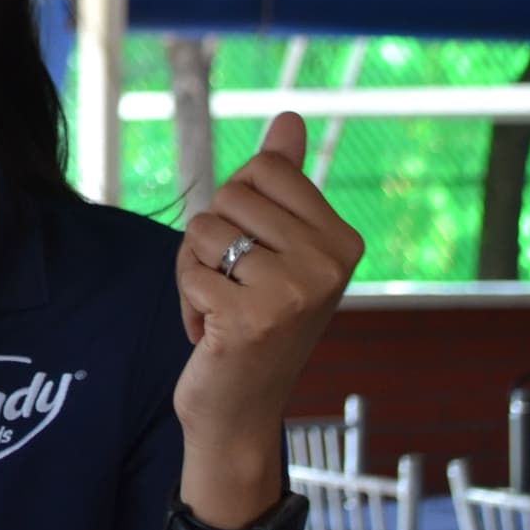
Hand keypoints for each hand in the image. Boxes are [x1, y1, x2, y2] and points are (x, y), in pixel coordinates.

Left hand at [171, 112, 363, 460]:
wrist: (240, 411)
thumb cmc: (254, 321)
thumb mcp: (276, 249)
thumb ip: (282, 183)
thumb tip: (288, 118)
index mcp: (342, 240)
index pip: (266, 168)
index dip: (238, 203)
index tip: (254, 252)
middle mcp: (330, 263)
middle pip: (229, 194)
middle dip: (212, 238)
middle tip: (233, 286)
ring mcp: (295, 292)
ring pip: (203, 230)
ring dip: (195, 270)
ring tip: (222, 309)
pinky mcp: (253, 318)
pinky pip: (188, 270)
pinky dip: (187, 300)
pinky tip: (212, 334)